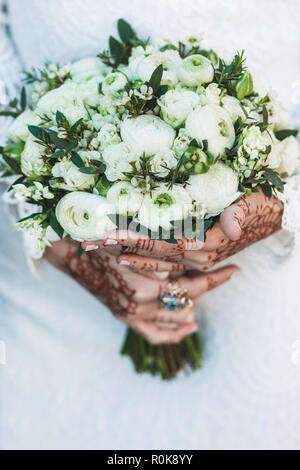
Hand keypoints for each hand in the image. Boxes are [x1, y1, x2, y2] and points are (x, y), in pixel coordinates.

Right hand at [46, 239, 238, 343]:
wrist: (73, 253)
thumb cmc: (104, 237)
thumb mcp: (135, 236)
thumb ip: (166, 248)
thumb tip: (201, 251)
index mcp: (145, 283)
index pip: (192, 285)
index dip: (216, 277)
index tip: (235, 269)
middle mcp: (141, 303)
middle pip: (187, 300)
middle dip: (209, 286)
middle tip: (227, 274)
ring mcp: (132, 313)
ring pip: (175, 318)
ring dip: (193, 304)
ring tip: (206, 288)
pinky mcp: (125, 317)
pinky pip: (154, 334)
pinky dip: (174, 333)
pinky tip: (190, 326)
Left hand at [83, 189, 282, 273]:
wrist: (271, 217)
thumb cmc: (259, 206)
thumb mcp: (251, 206)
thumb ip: (238, 217)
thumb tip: (232, 226)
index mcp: (206, 244)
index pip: (163, 243)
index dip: (136, 239)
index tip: (108, 235)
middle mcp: (196, 257)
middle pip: (152, 254)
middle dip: (120, 248)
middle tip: (87, 243)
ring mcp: (194, 260)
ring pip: (154, 260)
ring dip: (125, 253)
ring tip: (96, 249)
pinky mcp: (195, 257)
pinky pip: (164, 261)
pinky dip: (141, 256)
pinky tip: (121, 252)